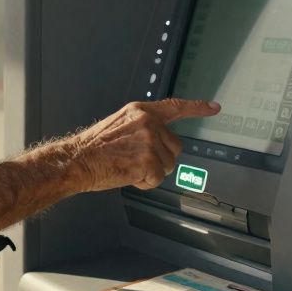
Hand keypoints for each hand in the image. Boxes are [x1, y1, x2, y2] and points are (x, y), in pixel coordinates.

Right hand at [65, 98, 219, 190]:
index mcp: (140, 111)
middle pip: (174, 147)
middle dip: (160, 158)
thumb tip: (157, 142)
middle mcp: (148, 123)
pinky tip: (128, 175)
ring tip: (127, 166)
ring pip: (167, 165)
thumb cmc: (93, 148)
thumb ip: (141, 128)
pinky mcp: (149, 160)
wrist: (77, 160)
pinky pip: (157, 179)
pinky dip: (144, 183)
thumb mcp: (118, 126)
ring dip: (150, 172)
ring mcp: (150, 141)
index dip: (196, 108)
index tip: (214, 108)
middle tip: (134, 160)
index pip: (174, 107)